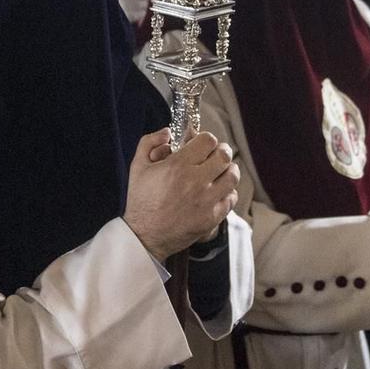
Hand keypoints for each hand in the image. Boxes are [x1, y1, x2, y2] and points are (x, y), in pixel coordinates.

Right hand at [124, 128, 240, 259]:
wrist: (144, 236)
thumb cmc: (140, 200)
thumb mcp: (137, 166)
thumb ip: (150, 142)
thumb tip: (168, 132)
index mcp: (177, 166)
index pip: (208, 141)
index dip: (206, 139)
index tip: (202, 144)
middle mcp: (195, 182)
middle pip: (224, 156)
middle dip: (221, 151)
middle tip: (216, 154)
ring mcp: (205, 201)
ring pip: (232, 176)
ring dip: (229, 170)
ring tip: (221, 171)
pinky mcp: (211, 217)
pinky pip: (231, 198)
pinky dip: (228, 192)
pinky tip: (218, 191)